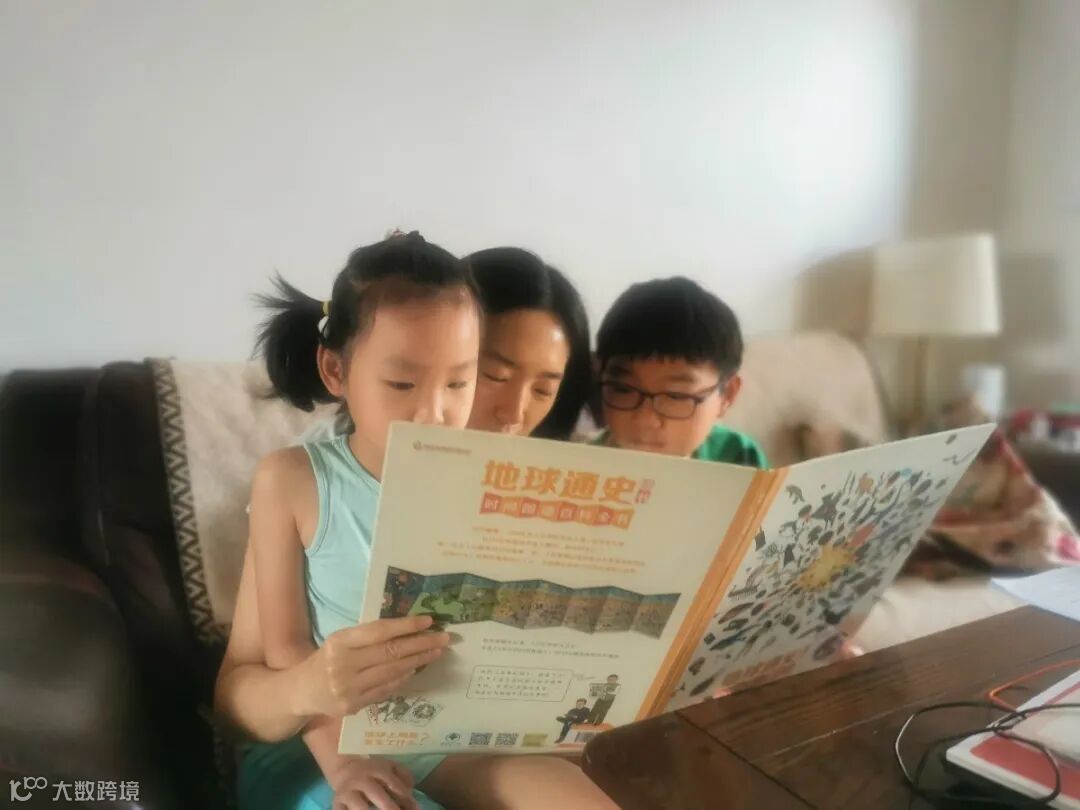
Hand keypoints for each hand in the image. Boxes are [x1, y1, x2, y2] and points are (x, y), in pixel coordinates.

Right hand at [296, 615, 449, 717]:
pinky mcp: (354, 706)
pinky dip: (404, 678)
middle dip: (421, 644)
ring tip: (437, 652)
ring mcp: (349, 688)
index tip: (429, 621)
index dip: (406, 626)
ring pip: (392, 672)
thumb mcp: (341, 640)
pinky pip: (386, 689)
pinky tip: (417, 669)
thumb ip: (368, 637)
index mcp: (340, 642)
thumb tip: (408, 630)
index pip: (379, 631)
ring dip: (419, 661)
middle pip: (390, 652)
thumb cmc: (326, 659)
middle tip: (444, 638)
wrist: (301, 691)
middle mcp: (343, 665)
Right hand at [331, 756, 417, 809]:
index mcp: (376, 770)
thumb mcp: (390, 769)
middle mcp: (361, 780)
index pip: (391, 782)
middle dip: (388, 807)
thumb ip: (404, 780)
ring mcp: (348, 793)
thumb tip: (415, 805)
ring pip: (358, 806)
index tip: (415, 807)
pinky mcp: (337, 804)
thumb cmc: (374, 774)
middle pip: (376, 794)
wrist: (345, 770)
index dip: (403, 795)